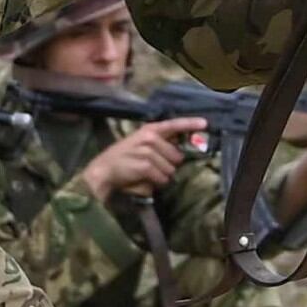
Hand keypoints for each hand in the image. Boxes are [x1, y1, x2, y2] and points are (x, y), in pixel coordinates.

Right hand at [84, 117, 206, 201]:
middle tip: (152, 166)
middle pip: (177, 156)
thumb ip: (160, 145)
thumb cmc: (123, 160)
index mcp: (149, 130)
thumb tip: (179, 153)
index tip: (205, 123)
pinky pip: (162, 178)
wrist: (102, 171)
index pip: (173, 125)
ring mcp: (147, 150)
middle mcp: (149, 137)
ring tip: (145, 173)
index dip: (190, 124)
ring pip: (171, 169)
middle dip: (168, 165)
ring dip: (161, 176)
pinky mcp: (145, 165)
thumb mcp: (140, 145)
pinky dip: (155, 183)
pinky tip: (142, 179)